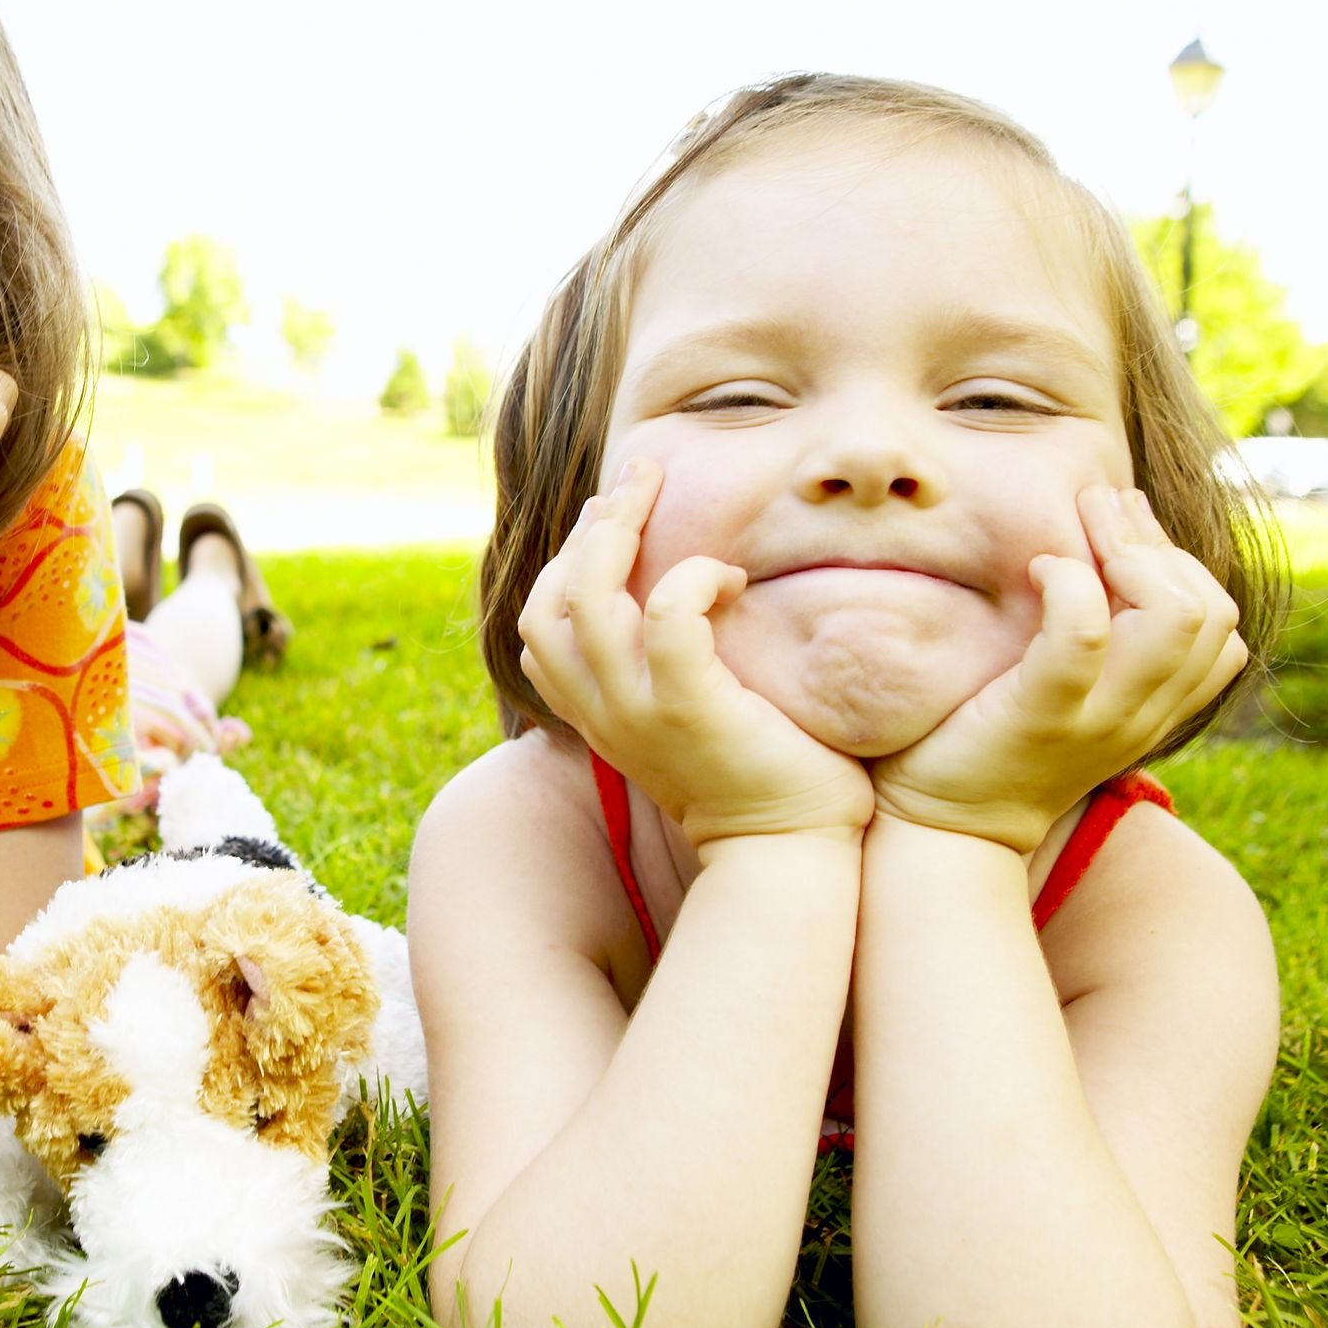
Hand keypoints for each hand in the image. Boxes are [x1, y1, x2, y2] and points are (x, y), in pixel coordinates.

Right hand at [518, 459, 873, 847]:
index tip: (613, 517)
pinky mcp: (689, 710)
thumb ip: (663, 670)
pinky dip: (692, 579)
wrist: (788, 853)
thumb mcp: (686, 718)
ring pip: (590, 600)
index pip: (539, 625)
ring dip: (622, 531)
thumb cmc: (757, 777)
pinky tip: (731, 577)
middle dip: (592, 526)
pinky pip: (668, 620)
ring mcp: (637, 712)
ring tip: (662, 489)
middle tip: (641, 474)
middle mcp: (602, 712)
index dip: (567, 561)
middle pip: (550, 601)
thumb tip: (674, 600)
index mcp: (594, 713)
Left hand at [870, 485, 1247, 851]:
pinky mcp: (1041, 716)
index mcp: (1154, 710)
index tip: (1122, 530)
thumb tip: (1100, 543)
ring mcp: (1098, 719)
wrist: (939, 830)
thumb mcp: (1063, 692)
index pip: (1221, 628)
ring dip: (1126, 551)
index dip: (1182, 565)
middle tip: (1097, 507)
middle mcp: (1141, 715)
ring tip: (1072, 528)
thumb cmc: (985, 742)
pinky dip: (1068, 585)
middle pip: (1210, 612)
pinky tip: (1035, 568)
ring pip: (1173, 618)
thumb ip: (1096, 642)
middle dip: (1157, 543)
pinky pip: (1084, 636)